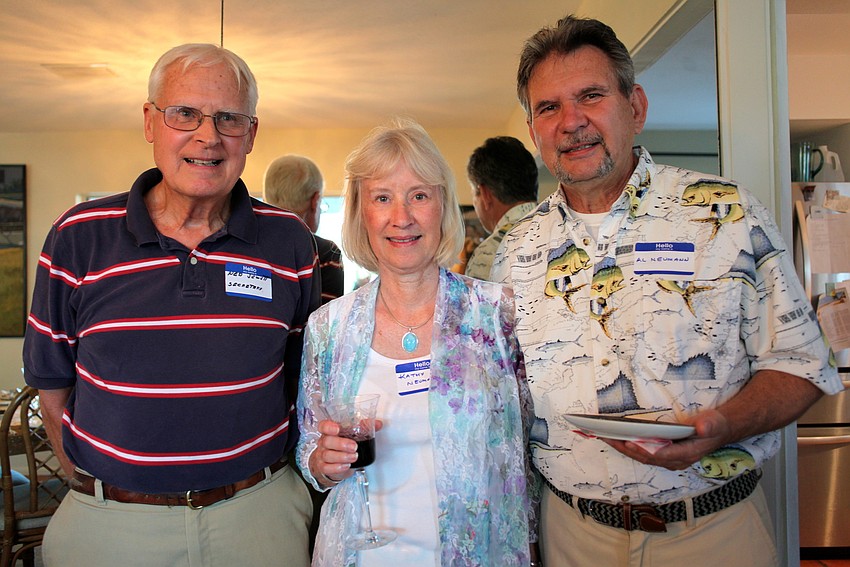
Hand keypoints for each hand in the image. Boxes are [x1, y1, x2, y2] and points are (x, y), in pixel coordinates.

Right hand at [310, 419, 383, 486]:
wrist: (333, 463)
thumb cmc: (342, 446)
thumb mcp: (352, 435)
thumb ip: (364, 428)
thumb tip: (378, 424)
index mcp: (329, 431)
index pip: (323, 426)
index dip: (329, 427)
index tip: (337, 429)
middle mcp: (324, 442)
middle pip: (327, 441)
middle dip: (341, 444)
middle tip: (354, 447)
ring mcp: (322, 455)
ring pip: (327, 455)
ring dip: (342, 456)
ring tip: (354, 457)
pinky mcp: (324, 467)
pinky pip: (327, 467)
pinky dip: (337, 467)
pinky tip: (346, 465)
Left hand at [600, 409, 731, 469]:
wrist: (717, 431)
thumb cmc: (714, 427)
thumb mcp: (714, 424)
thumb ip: (709, 426)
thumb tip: (702, 427)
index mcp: (686, 454)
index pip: (663, 455)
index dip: (646, 450)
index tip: (631, 443)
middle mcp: (675, 460)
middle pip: (646, 457)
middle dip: (626, 448)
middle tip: (608, 438)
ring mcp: (668, 458)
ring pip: (641, 456)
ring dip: (623, 448)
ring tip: (605, 437)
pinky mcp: (662, 454)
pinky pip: (642, 452)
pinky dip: (628, 446)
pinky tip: (616, 438)